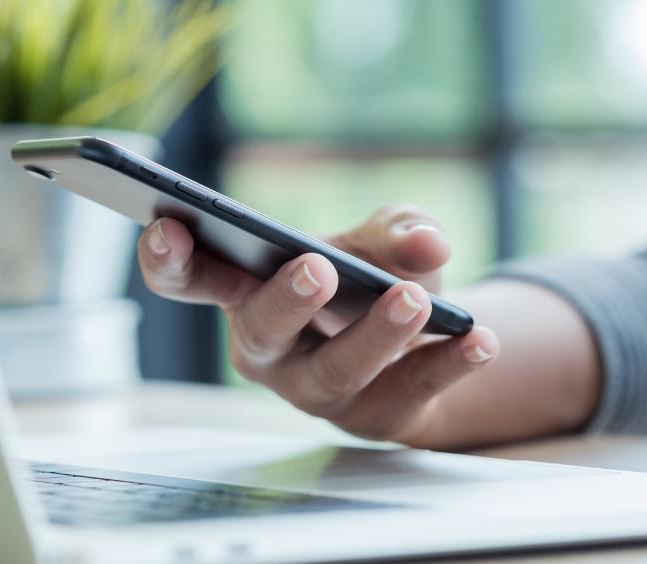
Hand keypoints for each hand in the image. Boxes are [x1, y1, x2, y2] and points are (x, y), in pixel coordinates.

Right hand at [136, 204, 499, 445]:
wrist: (415, 339)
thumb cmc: (368, 278)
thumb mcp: (378, 240)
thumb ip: (396, 229)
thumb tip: (425, 239)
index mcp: (245, 291)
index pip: (190, 279)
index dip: (168, 259)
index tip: (168, 228)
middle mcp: (269, 349)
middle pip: (260, 332)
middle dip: (284, 300)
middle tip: (317, 268)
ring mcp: (316, 391)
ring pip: (335, 371)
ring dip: (376, 335)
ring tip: (416, 299)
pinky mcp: (373, 418)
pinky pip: (408, 393)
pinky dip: (447, 364)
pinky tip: (479, 340)